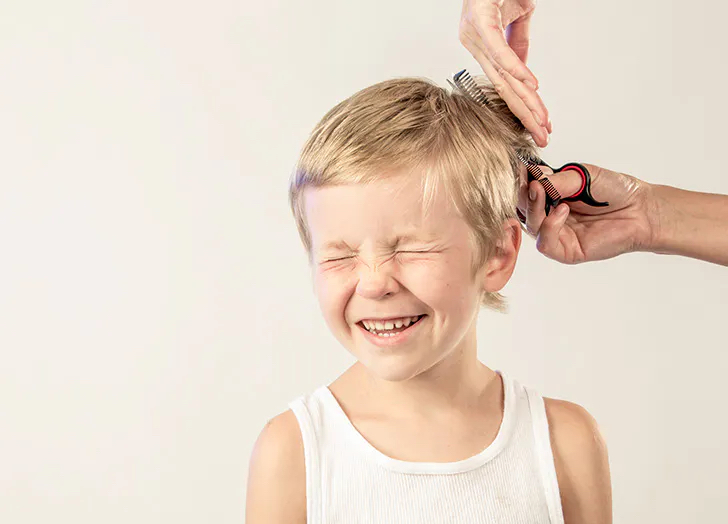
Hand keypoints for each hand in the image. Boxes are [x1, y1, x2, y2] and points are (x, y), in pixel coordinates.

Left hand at [459, 0, 550, 146]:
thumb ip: (518, 43)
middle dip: (526, 114)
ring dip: (525, 100)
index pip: (505, 83)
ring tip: (539, 120)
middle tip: (543, 135)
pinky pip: (500, 51)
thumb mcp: (516, 14)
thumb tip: (525, 72)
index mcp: (480, 45)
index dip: (524, 106)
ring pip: (503, 76)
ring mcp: (475, 34)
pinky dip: (517, 69)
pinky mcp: (480, 22)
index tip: (539, 124)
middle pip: (504, 87)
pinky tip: (529, 85)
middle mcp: (474, 44)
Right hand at [516, 162, 655, 263]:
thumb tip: (533, 180)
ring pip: (531, 226)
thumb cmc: (615, 190)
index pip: (526, 192)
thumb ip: (556, 180)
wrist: (640, 209)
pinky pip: (545, 243)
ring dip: (534, 208)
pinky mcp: (566, 251)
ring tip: (543, 192)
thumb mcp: (581, 176)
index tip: (521, 170)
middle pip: (524, 209)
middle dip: (524, 195)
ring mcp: (558, 234)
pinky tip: (562, 211)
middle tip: (532, 182)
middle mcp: (551, 215)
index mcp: (551, 196)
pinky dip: (549, 226)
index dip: (521, 182)